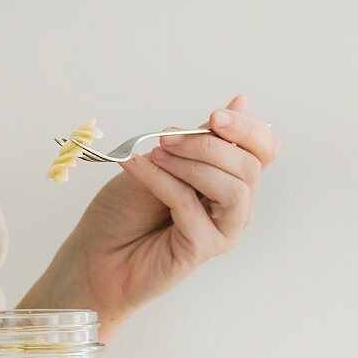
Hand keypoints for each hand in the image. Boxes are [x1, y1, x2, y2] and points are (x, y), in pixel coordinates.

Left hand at [27, 96, 281, 338]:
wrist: (94, 254)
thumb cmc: (125, 211)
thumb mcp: (161, 159)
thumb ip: (199, 138)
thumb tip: (240, 102)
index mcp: (228, 179)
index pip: (263, 150)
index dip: (247, 129)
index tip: (215, 115)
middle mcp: (232, 207)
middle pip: (250, 167)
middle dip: (209, 145)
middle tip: (168, 137)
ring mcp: (220, 231)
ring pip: (233, 190)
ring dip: (192, 164)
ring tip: (156, 154)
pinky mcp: (201, 249)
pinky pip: (191, 206)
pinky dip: (163, 181)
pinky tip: (137, 169)